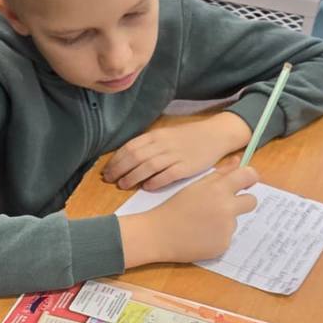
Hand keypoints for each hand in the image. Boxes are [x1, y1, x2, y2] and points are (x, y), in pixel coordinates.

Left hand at [102, 113, 252, 190]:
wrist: (215, 135)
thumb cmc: (188, 138)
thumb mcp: (166, 136)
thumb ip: (149, 146)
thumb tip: (128, 158)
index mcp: (156, 136)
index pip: (130, 147)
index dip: (116, 160)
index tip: (106, 171)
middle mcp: (163, 144)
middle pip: (135, 157)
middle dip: (119, 169)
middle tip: (109, 180)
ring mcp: (175, 155)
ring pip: (148, 166)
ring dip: (133, 177)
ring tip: (123, 185)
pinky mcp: (186, 167)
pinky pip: (167, 175)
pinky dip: (155, 182)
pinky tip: (146, 187)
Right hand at [118, 160, 257, 267]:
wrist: (158, 235)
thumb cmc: (173, 208)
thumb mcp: (194, 186)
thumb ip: (219, 174)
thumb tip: (238, 162)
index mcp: (219, 189)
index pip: (248, 176)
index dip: (249, 178)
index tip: (246, 182)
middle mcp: (227, 208)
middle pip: (251, 201)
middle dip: (242, 202)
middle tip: (224, 206)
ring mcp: (226, 228)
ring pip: (235, 221)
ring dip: (223, 221)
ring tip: (201, 224)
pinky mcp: (223, 245)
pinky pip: (226, 238)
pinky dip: (216, 237)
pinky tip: (200, 236)